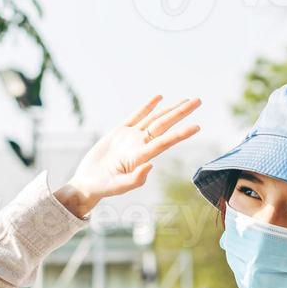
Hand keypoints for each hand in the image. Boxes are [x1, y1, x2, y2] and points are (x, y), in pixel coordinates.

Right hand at [56, 95, 201, 216]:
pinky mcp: (119, 132)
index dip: (181, 134)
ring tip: (185, 99)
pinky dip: (147, 107)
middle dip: (181, 112)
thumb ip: (135, 179)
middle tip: (198, 101)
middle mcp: (140, 145)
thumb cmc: (103, 188)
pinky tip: (159, 98)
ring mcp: (131, 138)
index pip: (165, 142)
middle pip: (165, 125)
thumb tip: (150, 166)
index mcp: (141, 157)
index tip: (197, 126)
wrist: (88, 183)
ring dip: (170, 109)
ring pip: (154, 119)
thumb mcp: (119, 187)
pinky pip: (136, 116)